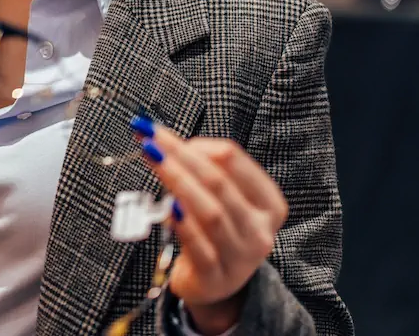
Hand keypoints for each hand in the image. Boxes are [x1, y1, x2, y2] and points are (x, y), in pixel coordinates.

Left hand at [132, 121, 288, 334]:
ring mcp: (241, 256)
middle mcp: (260, 230)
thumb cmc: (215, 232)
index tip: (163, 134)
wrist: (215, 284)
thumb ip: (205, 172)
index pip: (235, 161)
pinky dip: (182, 224)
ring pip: (211, 212)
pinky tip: (166, 208)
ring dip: (178, 181)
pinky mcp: (216, 277)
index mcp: (269, 203)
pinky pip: (199, 246)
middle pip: (220, 182)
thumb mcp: (223, 201)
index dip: (198, 143)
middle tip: (150, 140)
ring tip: (153, 161)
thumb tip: (170, 143)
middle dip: (181, 157)